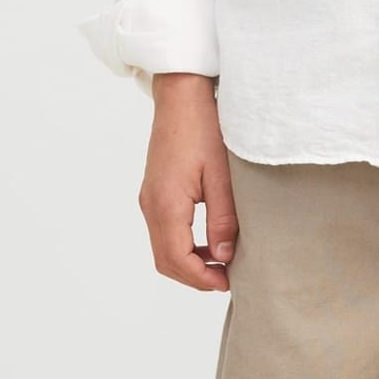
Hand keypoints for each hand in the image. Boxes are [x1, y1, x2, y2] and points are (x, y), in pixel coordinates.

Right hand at [140, 73, 237, 290]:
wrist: (181, 95)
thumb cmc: (203, 128)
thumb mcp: (222, 177)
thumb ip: (223, 221)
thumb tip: (223, 257)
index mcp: (166, 204)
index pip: (178, 260)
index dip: (203, 280)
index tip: (228, 283)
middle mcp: (151, 205)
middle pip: (166, 262)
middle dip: (195, 278)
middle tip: (226, 280)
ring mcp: (150, 199)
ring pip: (164, 250)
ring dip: (189, 264)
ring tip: (221, 264)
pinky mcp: (154, 193)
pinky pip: (164, 233)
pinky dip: (184, 248)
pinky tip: (209, 244)